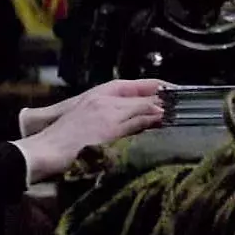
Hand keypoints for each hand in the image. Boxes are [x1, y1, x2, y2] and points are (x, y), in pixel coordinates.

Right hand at [16, 79, 167, 182]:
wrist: (47, 149)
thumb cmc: (64, 138)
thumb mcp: (88, 119)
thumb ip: (111, 116)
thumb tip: (138, 118)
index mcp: (98, 94)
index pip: (136, 85)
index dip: (158, 86)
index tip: (177, 91)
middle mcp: (104, 98)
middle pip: (143, 94)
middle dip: (165, 97)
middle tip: (186, 102)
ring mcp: (107, 111)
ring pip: (142, 105)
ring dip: (162, 108)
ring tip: (181, 112)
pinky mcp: (109, 126)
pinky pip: (136, 120)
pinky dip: (151, 119)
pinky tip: (163, 121)